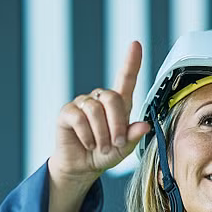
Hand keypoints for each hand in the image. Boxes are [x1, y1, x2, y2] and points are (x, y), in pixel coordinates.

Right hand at [48, 41, 152, 188]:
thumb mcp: (123, 149)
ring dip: (102, 134)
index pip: (125, 78)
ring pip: (95, 110)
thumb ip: (133, 137)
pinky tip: (88, 144)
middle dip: (117, 123)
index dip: (131, 61)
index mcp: (118, 104)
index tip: (135, 44)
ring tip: (101, 147)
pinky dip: (87, 135)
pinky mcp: (67, 112)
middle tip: (116, 143)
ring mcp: (82, 104)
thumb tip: (144, 125)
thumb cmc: (104, 154)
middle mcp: (99, 99)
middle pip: (111, 97)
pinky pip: (79, 118)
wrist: (81, 167)